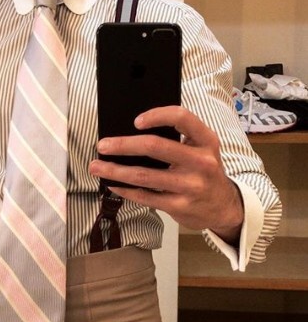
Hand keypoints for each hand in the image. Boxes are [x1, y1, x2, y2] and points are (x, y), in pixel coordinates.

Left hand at [89, 106, 243, 242]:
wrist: (224, 206)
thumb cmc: (205, 172)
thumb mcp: (202, 149)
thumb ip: (178, 138)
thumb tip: (133, 131)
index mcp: (206, 140)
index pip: (182, 118)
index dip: (157, 115)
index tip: (135, 121)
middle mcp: (201, 162)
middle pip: (155, 147)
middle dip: (123, 145)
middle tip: (103, 145)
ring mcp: (190, 186)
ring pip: (144, 175)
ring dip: (115, 170)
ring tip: (97, 166)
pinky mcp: (180, 206)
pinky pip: (145, 196)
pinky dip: (125, 189)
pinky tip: (112, 183)